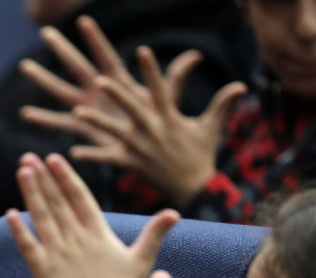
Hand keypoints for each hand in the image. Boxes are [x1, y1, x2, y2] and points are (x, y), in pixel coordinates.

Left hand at [7, 152, 177, 277]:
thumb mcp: (142, 260)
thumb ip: (155, 234)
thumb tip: (175, 213)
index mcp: (98, 234)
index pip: (80, 198)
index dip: (66, 177)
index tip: (54, 159)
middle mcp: (76, 239)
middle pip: (57, 202)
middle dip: (44, 178)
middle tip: (29, 157)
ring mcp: (58, 253)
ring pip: (42, 217)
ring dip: (31, 193)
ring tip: (23, 172)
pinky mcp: (43, 270)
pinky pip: (28, 246)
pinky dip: (19, 230)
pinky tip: (10, 213)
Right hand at [20, 17, 202, 148]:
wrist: (152, 153)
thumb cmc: (159, 123)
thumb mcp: (166, 99)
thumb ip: (176, 78)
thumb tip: (195, 56)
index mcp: (119, 83)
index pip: (105, 55)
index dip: (95, 39)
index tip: (83, 20)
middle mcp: (100, 92)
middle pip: (78, 67)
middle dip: (62, 50)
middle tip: (46, 32)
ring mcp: (88, 109)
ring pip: (62, 91)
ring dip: (44, 79)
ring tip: (25, 66)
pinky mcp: (84, 129)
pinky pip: (60, 123)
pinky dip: (44, 120)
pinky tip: (26, 114)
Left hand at [67, 45, 244, 206]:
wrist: (195, 188)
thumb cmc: (202, 153)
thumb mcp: (211, 127)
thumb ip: (222, 104)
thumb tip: (241, 85)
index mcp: (170, 118)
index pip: (160, 89)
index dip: (151, 70)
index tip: (143, 50)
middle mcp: (154, 132)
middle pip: (133, 110)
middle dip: (118, 95)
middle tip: (101, 80)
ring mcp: (142, 148)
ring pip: (116, 133)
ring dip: (98, 123)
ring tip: (78, 112)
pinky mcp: (133, 164)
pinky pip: (110, 160)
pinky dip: (93, 156)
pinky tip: (74, 152)